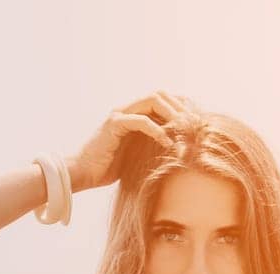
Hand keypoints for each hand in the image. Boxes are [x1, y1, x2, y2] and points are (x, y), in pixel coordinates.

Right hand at [66, 90, 199, 191]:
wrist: (83, 174)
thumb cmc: (108, 168)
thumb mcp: (139, 154)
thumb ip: (154, 145)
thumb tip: (180, 149)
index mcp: (135, 114)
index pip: (164, 99)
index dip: (182, 107)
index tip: (197, 123)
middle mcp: (128, 109)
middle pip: (161, 94)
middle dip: (181, 108)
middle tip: (195, 126)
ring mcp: (120, 114)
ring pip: (153, 100)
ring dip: (172, 114)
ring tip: (184, 131)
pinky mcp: (114, 124)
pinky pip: (141, 121)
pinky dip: (157, 130)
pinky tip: (167, 143)